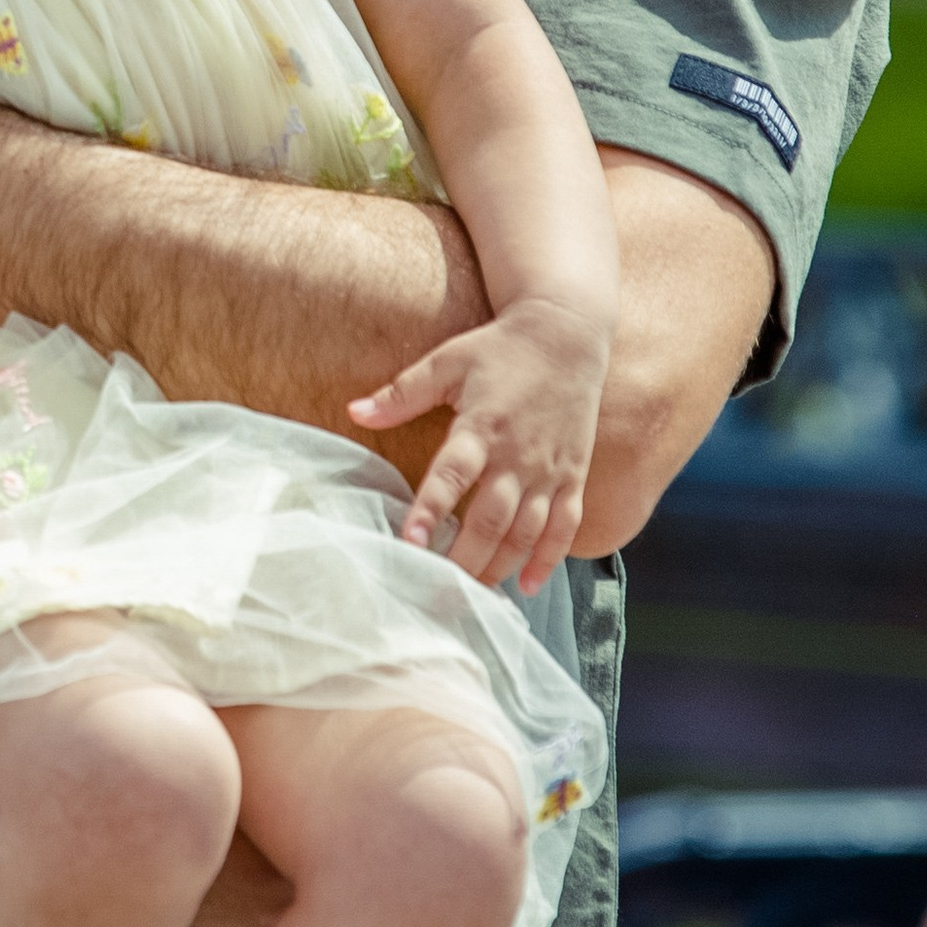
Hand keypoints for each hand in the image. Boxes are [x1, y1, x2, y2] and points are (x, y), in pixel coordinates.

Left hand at [349, 297, 609, 590]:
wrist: (568, 332)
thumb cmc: (500, 347)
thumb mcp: (448, 361)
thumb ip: (402, 393)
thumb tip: (353, 411)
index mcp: (481, 426)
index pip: (452, 476)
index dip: (431, 510)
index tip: (411, 544)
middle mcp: (516, 454)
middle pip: (490, 519)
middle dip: (463, 559)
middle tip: (437, 590)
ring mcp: (548, 469)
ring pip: (525, 531)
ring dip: (498, 566)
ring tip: (472, 595)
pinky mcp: (573, 474)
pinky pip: (564, 525)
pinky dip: (548, 558)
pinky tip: (526, 585)